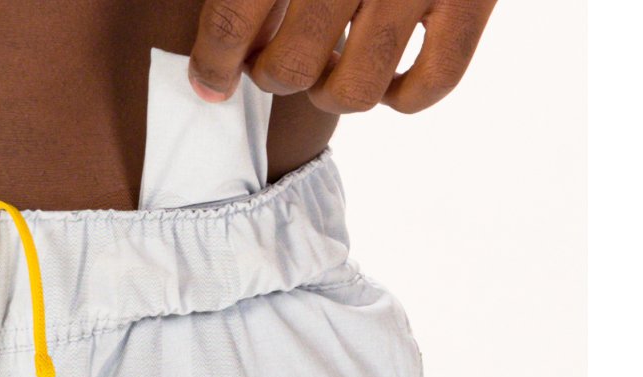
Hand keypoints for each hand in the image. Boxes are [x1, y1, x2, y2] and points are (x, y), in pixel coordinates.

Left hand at [188, 0, 497, 113]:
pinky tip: (384, 76)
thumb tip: (229, 24)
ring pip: (355, 89)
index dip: (214, 60)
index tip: (210, 81)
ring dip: (329, 94)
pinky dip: (400, 97)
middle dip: (271, 75)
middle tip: (270, 61)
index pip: (235, 13)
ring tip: (324, 70)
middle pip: (293, 64)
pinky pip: (432, 82)